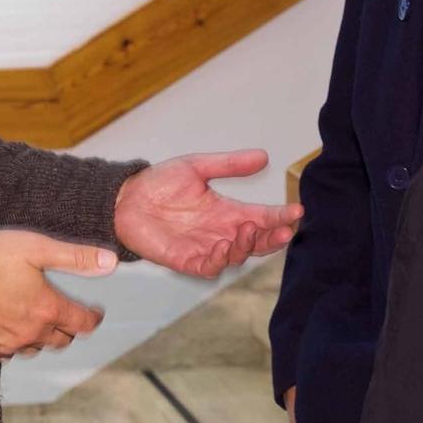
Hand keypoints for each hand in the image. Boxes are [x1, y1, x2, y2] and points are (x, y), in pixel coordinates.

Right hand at [0, 230, 116, 361]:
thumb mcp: (37, 248)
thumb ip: (76, 258)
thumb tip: (110, 263)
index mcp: (47, 309)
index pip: (82, 323)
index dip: (93, 317)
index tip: (96, 313)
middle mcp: (30, 333)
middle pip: (61, 340)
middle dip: (68, 328)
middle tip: (68, 315)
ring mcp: (6, 344)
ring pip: (35, 348)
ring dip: (41, 337)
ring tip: (38, 321)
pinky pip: (8, 354)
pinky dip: (14, 344)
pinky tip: (10, 330)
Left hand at [113, 149, 301, 277]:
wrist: (124, 199)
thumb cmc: (159, 183)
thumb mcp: (197, 167)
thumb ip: (229, 165)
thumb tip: (264, 156)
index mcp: (228, 211)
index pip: (262, 216)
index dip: (280, 215)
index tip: (297, 209)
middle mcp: (222, 231)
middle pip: (257, 241)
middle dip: (274, 237)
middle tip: (287, 229)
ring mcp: (206, 248)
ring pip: (238, 255)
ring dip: (248, 245)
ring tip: (251, 228)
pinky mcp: (187, 261)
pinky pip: (210, 267)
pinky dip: (220, 259)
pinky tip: (224, 245)